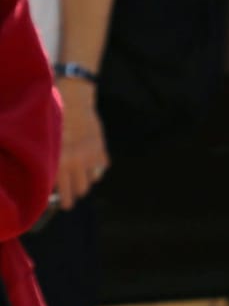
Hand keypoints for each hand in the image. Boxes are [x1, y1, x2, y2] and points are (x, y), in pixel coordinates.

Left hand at [53, 77, 109, 209]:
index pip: (60, 187)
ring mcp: (89, 155)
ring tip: (84, 187)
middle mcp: (74, 162)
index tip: (64, 204)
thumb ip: (53, 158)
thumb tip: (51, 174)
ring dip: (86, 183)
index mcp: (59, 161)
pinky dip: (99, 168)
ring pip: (89, 180)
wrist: (74, 100)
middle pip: (77, 188)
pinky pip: (102, 165)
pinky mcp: (100, 148)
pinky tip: (96, 170)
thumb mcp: (49, 140)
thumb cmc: (56, 118)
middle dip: (73, 195)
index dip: (63, 197)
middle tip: (71, 201)